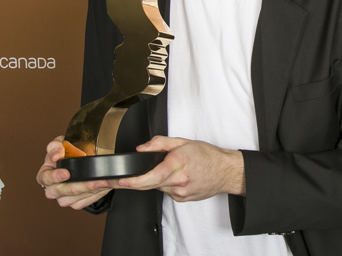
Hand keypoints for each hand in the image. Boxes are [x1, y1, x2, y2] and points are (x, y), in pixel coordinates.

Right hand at [36, 136, 112, 209]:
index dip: (55, 177)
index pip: (46, 178)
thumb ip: (55, 146)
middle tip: (98, 181)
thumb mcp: (59, 144)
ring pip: (78, 197)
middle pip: (66, 191)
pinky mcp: (76, 203)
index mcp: (44, 175)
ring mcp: (64, 199)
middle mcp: (53, 190)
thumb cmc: (66, 153)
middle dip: (83, 186)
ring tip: (106, 182)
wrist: (79, 161)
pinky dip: (99, 193)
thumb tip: (56, 155)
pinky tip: (106, 186)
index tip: (66, 173)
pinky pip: (87, 200)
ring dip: (95, 189)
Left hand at [113, 136, 244, 201]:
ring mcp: (180, 193)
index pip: (149, 177)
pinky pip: (166, 191)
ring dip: (154, 179)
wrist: (226, 172)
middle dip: (131, 182)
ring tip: (168, 168)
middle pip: (148, 185)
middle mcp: (178, 182)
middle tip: (115, 181)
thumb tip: (142, 148)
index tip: (119, 181)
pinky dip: (165, 184)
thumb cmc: (208, 156)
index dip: (132, 181)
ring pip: (157, 187)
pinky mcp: (182, 199)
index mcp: (177, 165)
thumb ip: (159, 143)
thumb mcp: (183, 142)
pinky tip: (175, 176)